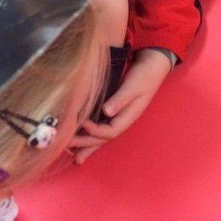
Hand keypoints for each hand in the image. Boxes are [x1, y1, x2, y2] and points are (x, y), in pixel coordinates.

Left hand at [69, 48, 170, 163]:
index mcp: (128, 117)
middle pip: (104, 138)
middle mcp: (123, 120)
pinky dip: (91, 134)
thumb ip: (120, 99)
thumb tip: (106, 112)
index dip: (95, 130)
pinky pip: (101, 126)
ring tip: (76, 156)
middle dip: (86, 143)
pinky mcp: (114, 110)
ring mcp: (119, 116)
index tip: (82, 123)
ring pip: (102, 135)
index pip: (110, 131)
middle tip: (68, 146)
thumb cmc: (144, 75)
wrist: (152, 64)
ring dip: (88, 145)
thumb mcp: (133, 86)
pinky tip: (83, 137)